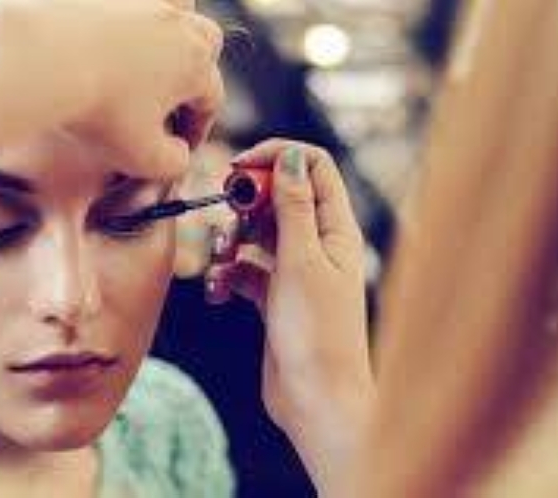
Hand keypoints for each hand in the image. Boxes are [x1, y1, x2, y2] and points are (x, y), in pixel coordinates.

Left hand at [0, 0, 224, 178]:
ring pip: (181, 8)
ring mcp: (145, 1)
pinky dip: (138, 11)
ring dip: (178, 31)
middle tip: (173, 98)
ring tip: (157, 53)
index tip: (179, 145)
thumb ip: (172, 164)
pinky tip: (121, 29)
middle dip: (198, 71)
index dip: (198, 128)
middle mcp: (178, 26)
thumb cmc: (95, 108)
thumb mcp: (141, 157)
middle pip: (206, 44)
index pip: (210, 100)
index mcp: (195, 66)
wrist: (46, 58)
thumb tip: (179, 155)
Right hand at [206, 140, 373, 486]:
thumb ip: (292, 207)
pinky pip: (246, 269)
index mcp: (336, 229)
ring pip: (256, 234)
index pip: (312, 167)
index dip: (275, 158)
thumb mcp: (300, 261)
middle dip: (245, 204)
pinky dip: (229, 274)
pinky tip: (220, 291)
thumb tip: (290, 157)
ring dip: (231, 241)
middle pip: (277, 198)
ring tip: (222, 261)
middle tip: (227, 219)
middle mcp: (318, 245)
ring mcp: (296, 272)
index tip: (240, 169)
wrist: (315, 400)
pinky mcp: (275, 297)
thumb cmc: (317, 334)